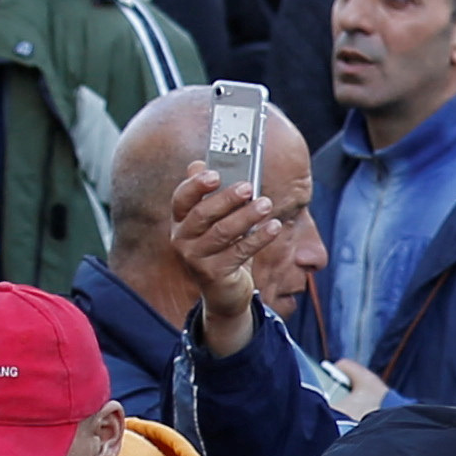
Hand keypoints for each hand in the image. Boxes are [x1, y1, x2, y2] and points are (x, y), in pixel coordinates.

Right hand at [164, 165, 275, 355]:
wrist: (224, 292)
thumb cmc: (223, 248)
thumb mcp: (217, 222)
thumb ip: (211, 195)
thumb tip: (201, 164)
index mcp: (181, 222)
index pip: (181, 199)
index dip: (195, 185)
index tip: (214, 173)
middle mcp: (182, 239)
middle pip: (202, 214)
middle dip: (226, 198)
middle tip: (249, 187)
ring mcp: (195, 259)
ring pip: (222, 232)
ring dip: (247, 216)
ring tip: (266, 204)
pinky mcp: (213, 274)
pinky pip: (239, 252)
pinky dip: (258, 238)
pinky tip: (274, 226)